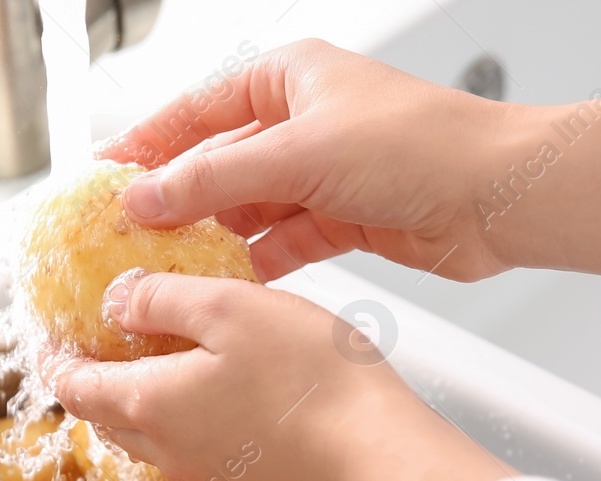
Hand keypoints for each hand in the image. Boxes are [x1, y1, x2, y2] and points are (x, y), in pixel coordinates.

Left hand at [49, 271, 510, 480]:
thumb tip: (117, 300)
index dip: (53, 356)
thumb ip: (161, 298)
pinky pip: (187, 442)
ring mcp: (204, 468)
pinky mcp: (242, 476)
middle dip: (89, 377)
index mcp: (147, 403)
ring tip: (150, 352)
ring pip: (143, 432)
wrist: (376, 456)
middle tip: (94, 338)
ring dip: (133, 396)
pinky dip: (175, 411)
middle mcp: (166, 446)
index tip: (47, 333)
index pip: (71, 385)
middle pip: (102, 414)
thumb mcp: (228, 307)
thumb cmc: (311, 380)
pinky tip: (209, 380)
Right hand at [96, 39, 515, 283]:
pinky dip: (254, 261)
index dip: (147, 144)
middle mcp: (303, 122)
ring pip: (247, 208)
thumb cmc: (418, 147)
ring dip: (212, 237)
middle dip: (176, 201)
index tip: (102, 179)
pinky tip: (224, 283)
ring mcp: (323, 173)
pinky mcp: (342, 220)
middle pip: (218, 163)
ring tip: (165, 267)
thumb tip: (142, 197)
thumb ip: (212, 178)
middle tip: (125, 236)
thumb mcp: (297, 155)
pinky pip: (280, 242)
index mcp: (289, 78)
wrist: (498, 196)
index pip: (196, 109)